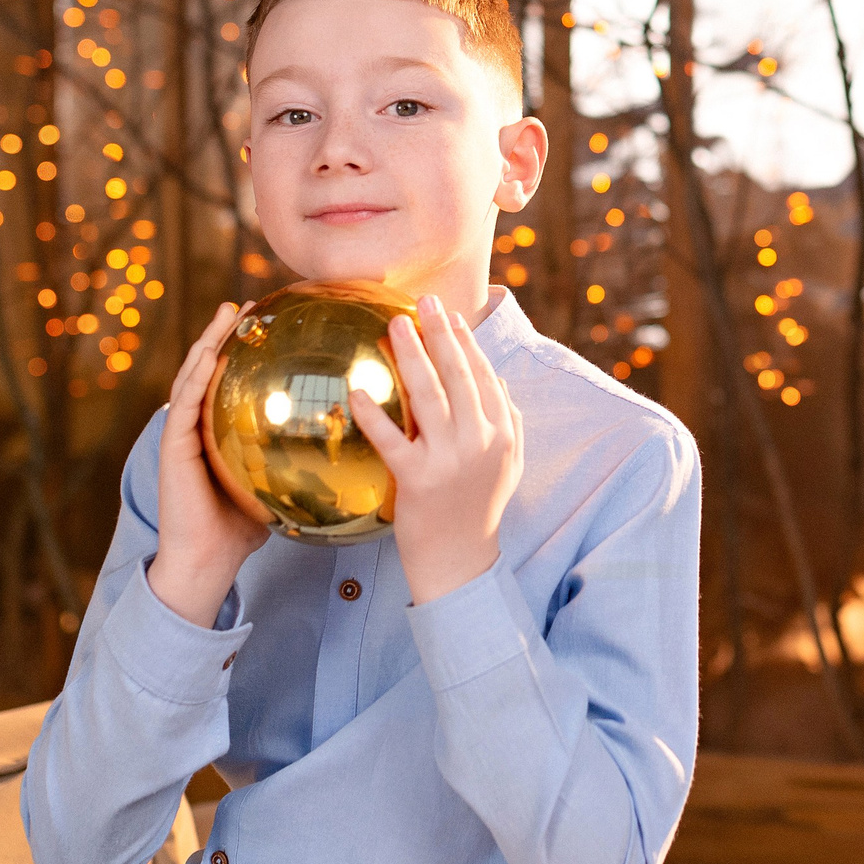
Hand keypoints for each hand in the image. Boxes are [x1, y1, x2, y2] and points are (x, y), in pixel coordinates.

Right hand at [146, 301, 272, 626]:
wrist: (207, 560)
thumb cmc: (245, 528)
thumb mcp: (279, 483)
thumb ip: (298, 458)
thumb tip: (348, 444)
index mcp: (221, 429)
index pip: (235, 380)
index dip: (249, 350)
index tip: (274, 321)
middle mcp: (199, 424)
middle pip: (211, 368)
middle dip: (227, 333)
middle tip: (250, 302)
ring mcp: (182, 432)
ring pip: (194, 375)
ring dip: (208, 341)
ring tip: (229, 312)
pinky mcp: (173, 445)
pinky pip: (185, 403)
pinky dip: (196, 376)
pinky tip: (210, 355)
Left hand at [347, 294, 523, 604]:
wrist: (462, 561)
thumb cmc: (478, 507)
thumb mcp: (507, 463)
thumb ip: (506, 420)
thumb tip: (495, 379)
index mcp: (503, 433)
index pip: (484, 376)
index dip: (466, 341)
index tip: (449, 314)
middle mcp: (480, 441)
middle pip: (459, 376)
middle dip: (441, 333)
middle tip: (423, 301)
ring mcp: (450, 460)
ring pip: (429, 396)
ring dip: (412, 355)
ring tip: (396, 326)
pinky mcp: (417, 480)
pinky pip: (392, 439)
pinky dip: (373, 414)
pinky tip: (356, 390)